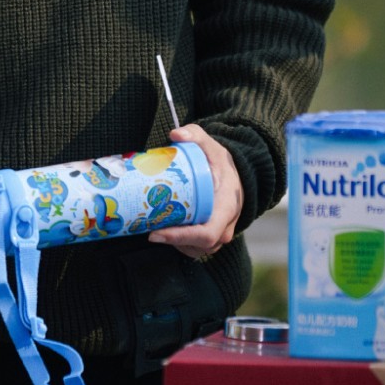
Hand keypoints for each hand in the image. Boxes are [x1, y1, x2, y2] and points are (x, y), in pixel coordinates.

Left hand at [148, 123, 242, 258]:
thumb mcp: (213, 147)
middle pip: (196, 246)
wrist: (237, 177)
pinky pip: (194, 248)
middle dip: (171, 241)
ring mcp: (219, 236)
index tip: (155, 233)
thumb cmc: (223, 164)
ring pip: (194, 250)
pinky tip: (162, 231)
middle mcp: (225, 228)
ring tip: (153, 228)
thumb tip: (175, 134)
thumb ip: (196, 135)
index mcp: (227, 208)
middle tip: (146, 228)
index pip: (206, 234)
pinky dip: (178, 244)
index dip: (180, 237)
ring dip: (173, 244)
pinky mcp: (211, 238)